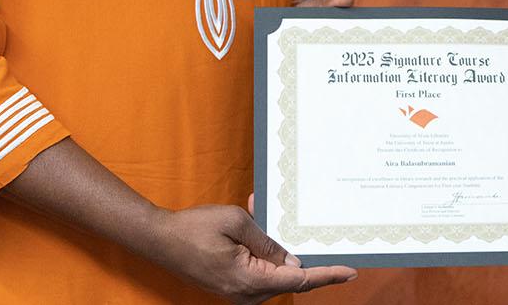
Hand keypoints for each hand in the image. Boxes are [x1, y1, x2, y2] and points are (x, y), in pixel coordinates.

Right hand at [147, 204, 355, 302]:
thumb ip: (269, 242)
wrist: (157, 238)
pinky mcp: (232, 285)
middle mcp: (245, 293)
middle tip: (316, 232)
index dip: (327, 275)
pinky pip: (259, 270)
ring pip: (274, 273)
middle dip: (300, 253)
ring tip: (261, 213)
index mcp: (249, 280)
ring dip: (276, 247)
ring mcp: (237, 292)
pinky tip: (254, 221)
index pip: (298, 281)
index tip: (350, 272)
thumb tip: (292, 264)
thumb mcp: (237, 223)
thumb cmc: (193, 228)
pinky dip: (263, 251)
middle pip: (289, 279)